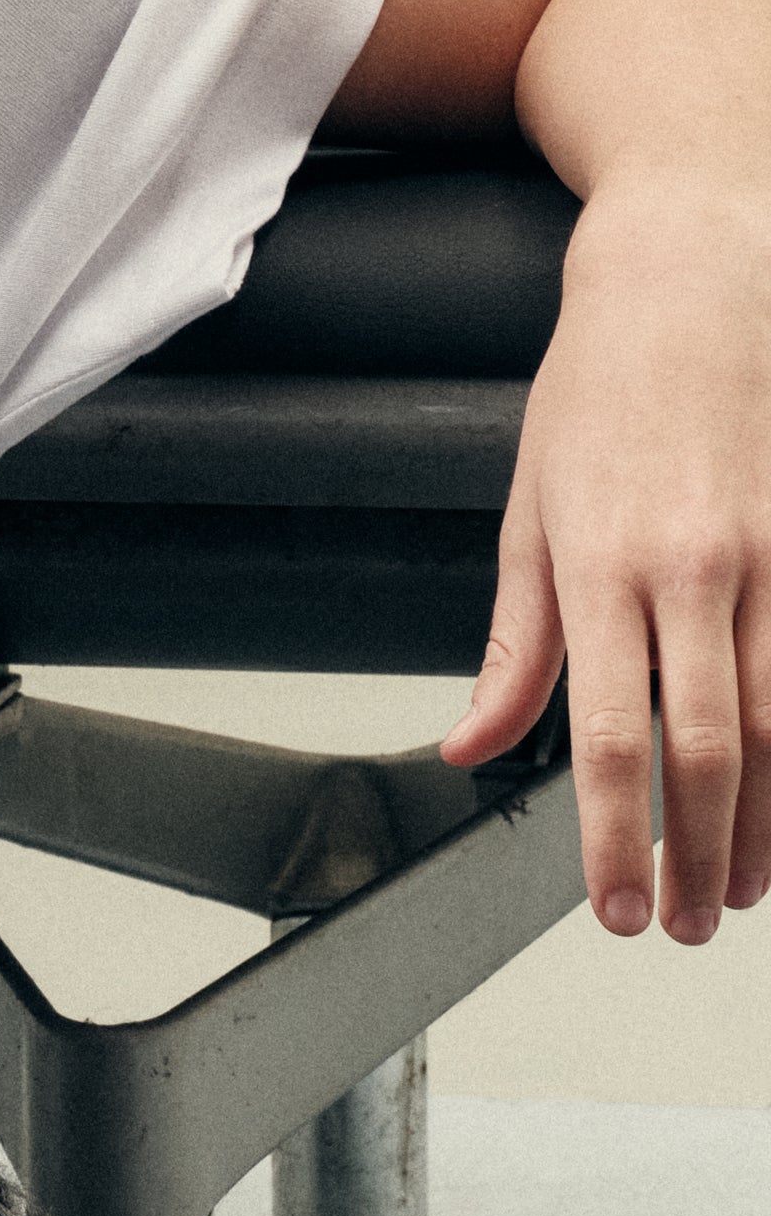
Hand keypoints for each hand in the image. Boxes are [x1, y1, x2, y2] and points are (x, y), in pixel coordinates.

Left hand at [441, 173, 770, 940]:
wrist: (690, 291)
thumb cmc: (597, 389)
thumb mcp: (525, 506)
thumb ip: (511, 642)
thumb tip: (473, 742)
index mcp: (601, 560)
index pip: (612, 733)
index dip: (616, 837)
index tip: (612, 905)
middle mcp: (692, 570)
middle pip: (707, 750)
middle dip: (696, 856)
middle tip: (681, 925)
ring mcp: (764, 563)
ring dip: (757, 826)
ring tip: (736, 891)